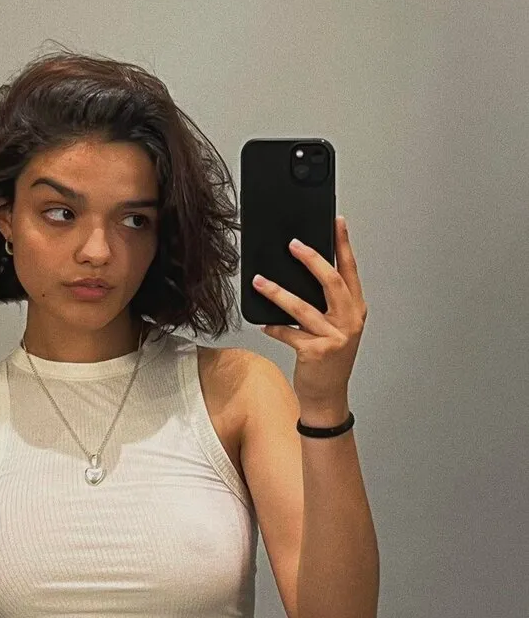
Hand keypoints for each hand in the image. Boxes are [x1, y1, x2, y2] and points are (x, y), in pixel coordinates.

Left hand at [252, 216, 367, 409]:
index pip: (350, 270)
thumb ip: (325, 304)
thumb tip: (298, 275)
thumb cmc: (329, 360)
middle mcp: (349, 320)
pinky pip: (289, 333)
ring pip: (303, 307)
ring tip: (260, 281)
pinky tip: (264, 323)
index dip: (344, 245)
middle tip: (293, 244)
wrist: (327, 395)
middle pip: (330, 281)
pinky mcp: (316, 352)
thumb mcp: (335, 328)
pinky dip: (275, 327)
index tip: (337, 222)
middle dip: (311, 259)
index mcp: (356, 309)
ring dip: (278, 292)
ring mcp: (334, 337)